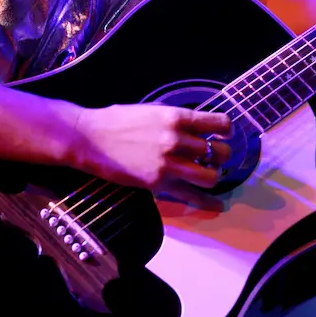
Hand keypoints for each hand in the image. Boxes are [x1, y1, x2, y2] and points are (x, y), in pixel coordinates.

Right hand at [72, 103, 232, 207]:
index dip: (226, 130)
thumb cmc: (118, 121)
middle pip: (218, 152)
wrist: (89, 138)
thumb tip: (198, 127)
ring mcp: (168, 163)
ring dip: (212, 175)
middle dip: (219, 156)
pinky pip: (191, 196)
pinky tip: (217, 206)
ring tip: (205, 174)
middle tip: (213, 157)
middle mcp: (176, 139)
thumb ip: (177, 120)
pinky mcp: (158, 183)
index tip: (224, 134)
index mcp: (176, 117)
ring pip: (210, 176)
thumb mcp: (152, 110)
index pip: (219, 124)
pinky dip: (208, 203)